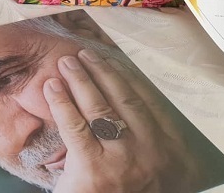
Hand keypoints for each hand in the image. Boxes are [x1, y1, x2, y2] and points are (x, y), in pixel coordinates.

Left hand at [43, 50, 201, 192]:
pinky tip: (51, 87)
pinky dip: (61, 102)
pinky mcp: (93, 169)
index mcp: (171, 150)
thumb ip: (147, 137)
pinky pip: (74, 125)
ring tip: (66, 64)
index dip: (125, 76)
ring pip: (98, 107)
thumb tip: (127, 100)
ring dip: (80, 80)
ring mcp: (123, 159)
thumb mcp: (156, 168)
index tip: (111, 59)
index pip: (146, 101)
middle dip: (100, 71)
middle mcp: (151, 151)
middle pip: (122, 98)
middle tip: (82, 55)